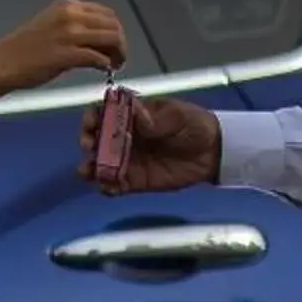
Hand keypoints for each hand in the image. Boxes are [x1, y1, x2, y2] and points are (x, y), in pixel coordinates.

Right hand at [0, 0, 126, 93]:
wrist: (2, 63)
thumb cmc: (23, 49)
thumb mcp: (50, 25)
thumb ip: (74, 25)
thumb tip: (98, 37)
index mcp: (67, 6)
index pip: (106, 13)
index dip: (116, 29)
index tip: (114, 43)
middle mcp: (70, 16)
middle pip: (113, 25)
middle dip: (121, 42)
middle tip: (118, 57)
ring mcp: (69, 35)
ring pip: (111, 39)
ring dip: (118, 53)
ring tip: (114, 64)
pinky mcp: (67, 55)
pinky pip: (99, 58)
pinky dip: (106, 64)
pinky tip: (103, 70)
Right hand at [76, 93, 220, 193]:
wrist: (214, 152)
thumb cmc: (194, 125)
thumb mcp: (177, 114)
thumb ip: (154, 117)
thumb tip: (135, 114)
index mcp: (131, 116)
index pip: (103, 113)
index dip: (92, 117)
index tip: (91, 122)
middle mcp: (123, 138)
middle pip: (95, 139)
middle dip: (87, 142)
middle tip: (90, 145)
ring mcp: (127, 160)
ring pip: (99, 164)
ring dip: (90, 167)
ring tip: (89, 171)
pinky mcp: (135, 180)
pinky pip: (114, 185)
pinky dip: (107, 187)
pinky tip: (109, 187)